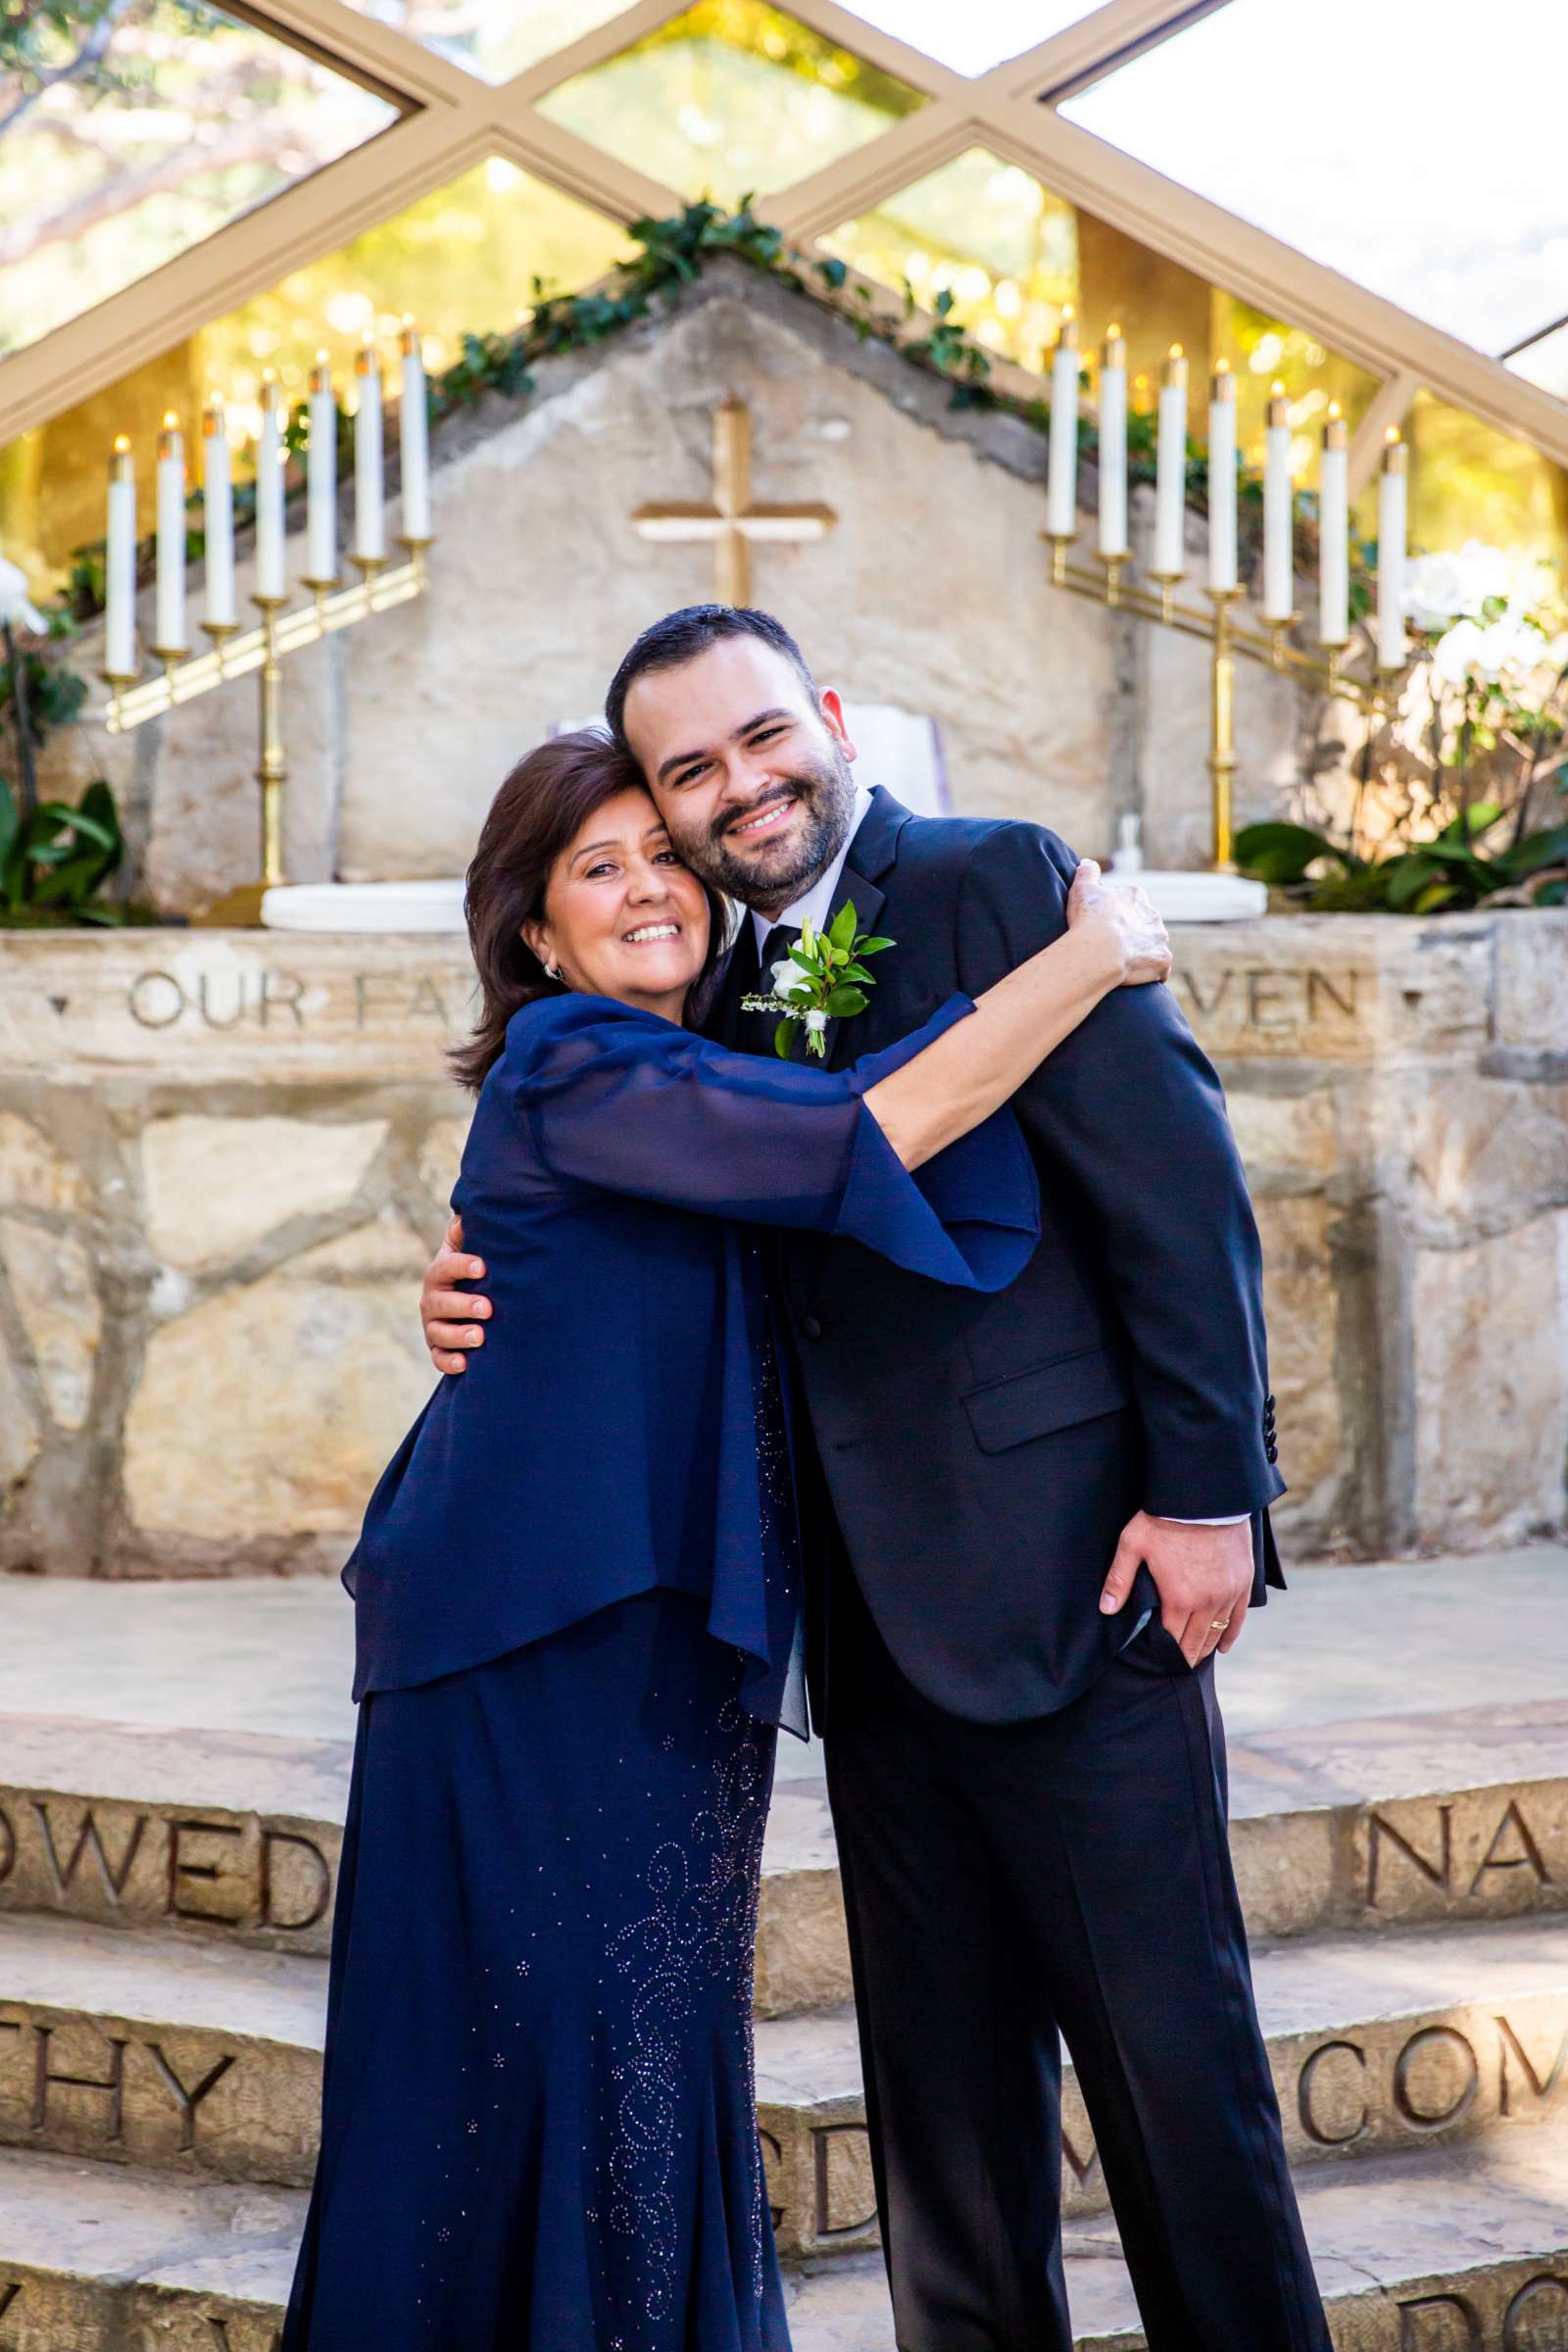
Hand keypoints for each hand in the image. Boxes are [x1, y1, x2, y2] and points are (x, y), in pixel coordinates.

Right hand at [421, 1213, 491, 1374]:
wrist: (470, 1294)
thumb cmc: (476, 1268)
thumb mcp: (471, 1246)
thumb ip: (468, 1230)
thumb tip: (469, 1211)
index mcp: (440, 1272)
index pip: (446, 1266)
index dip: (461, 1265)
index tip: (483, 1266)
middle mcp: (432, 1299)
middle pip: (440, 1303)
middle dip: (462, 1306)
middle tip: (487, 1307)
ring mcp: (434, 1325)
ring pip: (439, 1333)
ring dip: (458, 1336)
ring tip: (480, 1337)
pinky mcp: (439, 1348)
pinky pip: (439, 1358)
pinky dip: (449, 1362)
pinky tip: (466, 1364)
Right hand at [1066, 859, 1170, 987]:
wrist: (1099, 950)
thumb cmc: (1088, 919)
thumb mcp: (1082, 888)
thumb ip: (1087, 872)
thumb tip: (1088, 863)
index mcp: (1135, 896)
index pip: (1129, 903)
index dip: (1115, 914)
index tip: (1102, 925)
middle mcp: (1153, 915)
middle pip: (1144, 924)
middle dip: (1133, 933)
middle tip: (1113, 945)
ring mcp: (1159, 938)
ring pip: (1154, 945)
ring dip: (1144, 952)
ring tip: (1125, 962)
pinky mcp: (1163, 960)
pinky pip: (1161, 969)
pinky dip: (1153, 973)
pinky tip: (1140, 977)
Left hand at [1099, 1510, 1252, 1665]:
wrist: (1204, 1496)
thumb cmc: (1164, 1518)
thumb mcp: (1133, 1545)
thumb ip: (1119, 1580)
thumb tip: (1106, 1609)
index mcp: (1179, 1598)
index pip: (1172, 1639)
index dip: (1165, 1653)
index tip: (1158, 1662)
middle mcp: (1208, 1602)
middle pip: (1196, 1642)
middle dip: (1185, 1657)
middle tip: (1175, 1666)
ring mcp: (1229, 1593)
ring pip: (1217, 1632)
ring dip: (1206, 1648)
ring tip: (1194, 1659)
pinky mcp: (1243, 1582)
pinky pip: (1239, 1617)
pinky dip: (1231, 1634)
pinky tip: (1223, 1646)